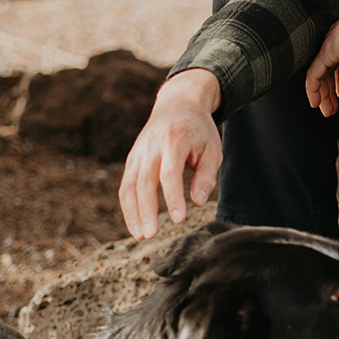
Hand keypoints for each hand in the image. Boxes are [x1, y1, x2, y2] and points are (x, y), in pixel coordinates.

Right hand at [118, 69, 222, 238]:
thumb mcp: (212, 149)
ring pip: (129, 185)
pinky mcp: (132, 159)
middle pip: (144, 181)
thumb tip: (198, 202)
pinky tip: (135, 224)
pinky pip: (126, 185)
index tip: (179, 219)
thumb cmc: (199, 131)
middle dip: (146, 210)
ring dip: (132, 213)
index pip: (170, 173)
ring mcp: (139, 152)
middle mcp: (151, 146)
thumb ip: (207, 176)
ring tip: (140, 235)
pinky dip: (128, 206)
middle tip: (150, 235)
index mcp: (174, 140)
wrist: (178, 103)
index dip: (173, 198)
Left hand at [304, 0, 338, 117]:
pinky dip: (313, 90)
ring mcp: (330, 44)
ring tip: (326, 110)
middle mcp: (337, 38)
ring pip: (319, 74)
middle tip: (331, 108)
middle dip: (328, 90)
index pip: (338, 60)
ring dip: (322, 94)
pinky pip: (314, 75)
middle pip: (327, 69)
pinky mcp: (327, 51)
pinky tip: (315, 102)